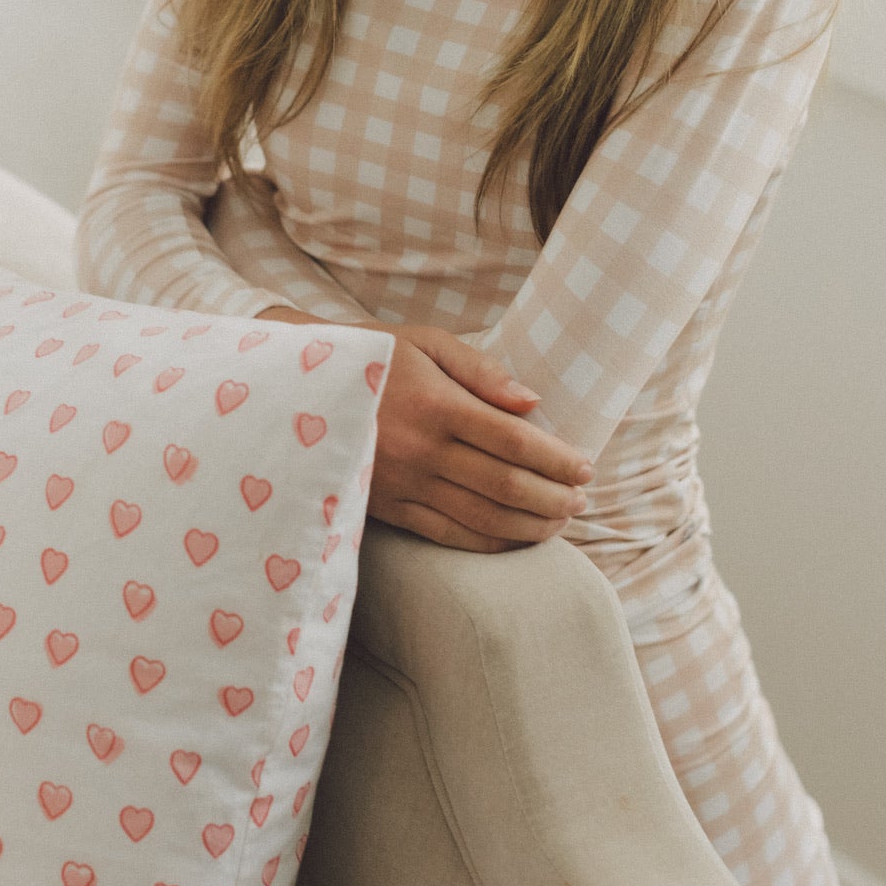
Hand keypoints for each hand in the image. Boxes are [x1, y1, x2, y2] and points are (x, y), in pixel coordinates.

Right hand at [258, 306, 591, 553]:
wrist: (300, 389)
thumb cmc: (374, 357)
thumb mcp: (425, 342)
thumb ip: (481, 370)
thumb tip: (531, 403)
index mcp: (436, 404)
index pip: (515, 440)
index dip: (558, 459)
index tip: (586, 466)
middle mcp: (422, 451)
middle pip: (505, 486)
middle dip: (554, 498)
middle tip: (583, 499)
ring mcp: (404, 485)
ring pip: (483, 520)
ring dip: (531, 526)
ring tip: (561, 520)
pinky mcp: (388, 510)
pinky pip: (449, 536)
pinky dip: (491, 543)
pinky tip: (518, 538)